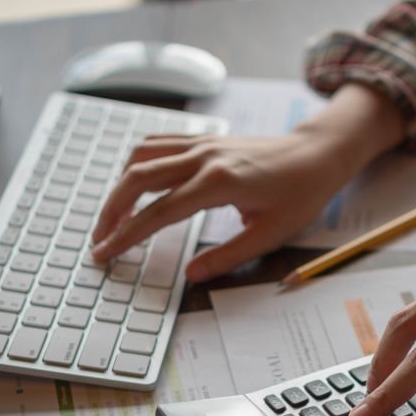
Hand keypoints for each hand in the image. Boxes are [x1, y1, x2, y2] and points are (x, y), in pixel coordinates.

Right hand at [90, 131, 346, 280]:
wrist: (317, 155)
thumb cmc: (301, 195)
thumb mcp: (271, 235)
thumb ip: (228, 256)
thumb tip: (191, 276)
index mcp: (220, 183)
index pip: (159, 212)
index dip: (127, 235)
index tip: (105, 253)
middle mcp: (205, 157)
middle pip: (138, 178)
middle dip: (111, 210)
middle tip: (99, 240)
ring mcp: (203, 143)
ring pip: (142, 156)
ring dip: (119, 185)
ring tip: (112, 217)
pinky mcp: (204, 139)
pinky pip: (158, 143)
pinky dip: (138, 162)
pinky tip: (133, 184)